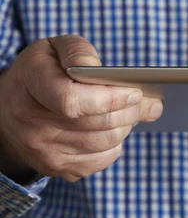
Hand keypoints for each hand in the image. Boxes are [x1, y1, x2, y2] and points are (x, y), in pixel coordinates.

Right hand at [0, 35, 162, 181]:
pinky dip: (115, 145)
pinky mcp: (55, 168)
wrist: (8, 108)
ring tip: (131, 111)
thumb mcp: (54, 48)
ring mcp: (43, 151)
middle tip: (144, 100)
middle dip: (128, 111)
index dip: (109, 98)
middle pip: (94, 125)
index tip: (135, 91)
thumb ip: (79, 51)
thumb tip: (105, 71)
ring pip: (102, 144)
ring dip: (125, 127)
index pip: (72, 100)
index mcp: (31, 84)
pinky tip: (115, 129)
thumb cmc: (40, 71)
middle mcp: (33, 124)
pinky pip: (98, 161)